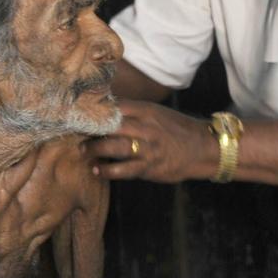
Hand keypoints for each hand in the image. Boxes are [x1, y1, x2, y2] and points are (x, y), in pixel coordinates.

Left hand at [89, 99, 215, 183]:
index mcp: (146, 110)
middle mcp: (145, 127)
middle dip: (90, 129)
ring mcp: (147, 148)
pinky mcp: (149, 167)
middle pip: (111, 125)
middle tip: (74, 131)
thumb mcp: (156, 113)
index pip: (115, 106)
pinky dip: (108, 170)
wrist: (203, 148)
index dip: (95, 110)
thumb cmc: (176, 129)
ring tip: (83, 150)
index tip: (78, 113)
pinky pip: (124, 169)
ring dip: (95, 149)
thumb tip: (104, 108)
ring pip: (115, 147)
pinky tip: (97, 169)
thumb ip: (133, 111)